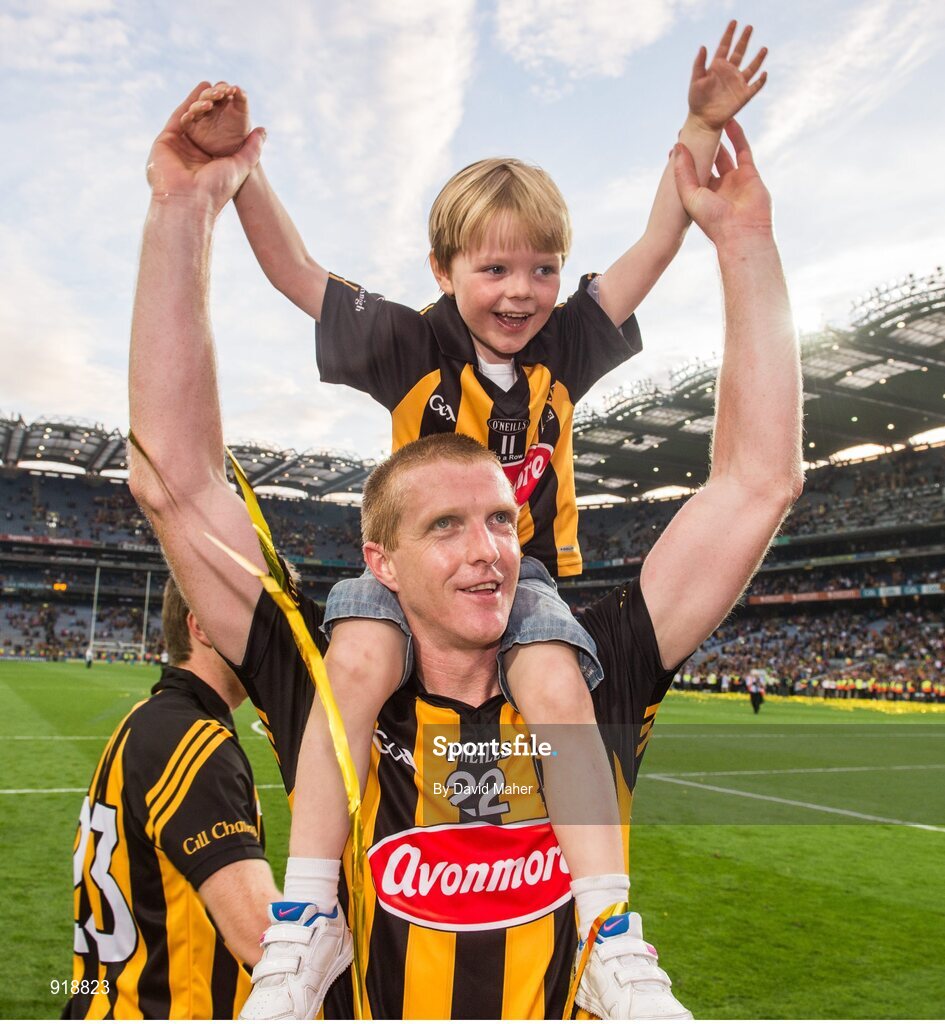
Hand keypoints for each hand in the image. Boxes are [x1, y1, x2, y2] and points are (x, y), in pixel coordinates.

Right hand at [146, 82, 265, 213]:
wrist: (190, 200)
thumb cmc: (216, 189)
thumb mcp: (241, 166)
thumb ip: (252, 148)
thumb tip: (263, 130)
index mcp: (207, 161)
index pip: (217, 135)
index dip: (225, 119)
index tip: (235, 104)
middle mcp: (191, 153)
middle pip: (202, 124)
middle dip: (213, 106)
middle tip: (224, 90)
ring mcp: (177, 146)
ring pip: (190, 117)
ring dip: (202, 101)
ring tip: (213, 86)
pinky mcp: (165, 140)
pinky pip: (178, 117)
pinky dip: (189, 102)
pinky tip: (201, 89)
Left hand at [673, 120, 771, 247]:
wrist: (741, 232)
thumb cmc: (712, 219)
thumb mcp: (689, 194)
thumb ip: (683, 171)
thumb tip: (677, 146)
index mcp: (700, 195)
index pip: (691, 171)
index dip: (685, 156)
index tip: (678, 138)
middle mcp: (717, 187)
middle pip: (708, 160)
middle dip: (702, 144)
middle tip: (694, 124)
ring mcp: (734, 180)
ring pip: (725, 153)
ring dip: (718, 138)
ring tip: (711, 119)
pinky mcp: (749, 173)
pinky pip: (743, 150)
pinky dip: (737, 135)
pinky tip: (729, 121)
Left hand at [689, 21, 766, 130]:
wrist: (703, 120)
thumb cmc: (697, 101)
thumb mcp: (696, 80)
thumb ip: (699, 64)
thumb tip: (703, 46)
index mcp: (717, 67)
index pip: (725, 46)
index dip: (729, 34)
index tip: (734, 22)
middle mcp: (729, 72)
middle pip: (739, 52)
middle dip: (744, 40)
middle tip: (749, 27)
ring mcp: (737, 83)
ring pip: (751, 67)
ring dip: (758, 58)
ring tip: (764, 48)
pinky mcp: (744, 95)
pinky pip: (755, 86)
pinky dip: (761, 81)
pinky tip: (764, 73)